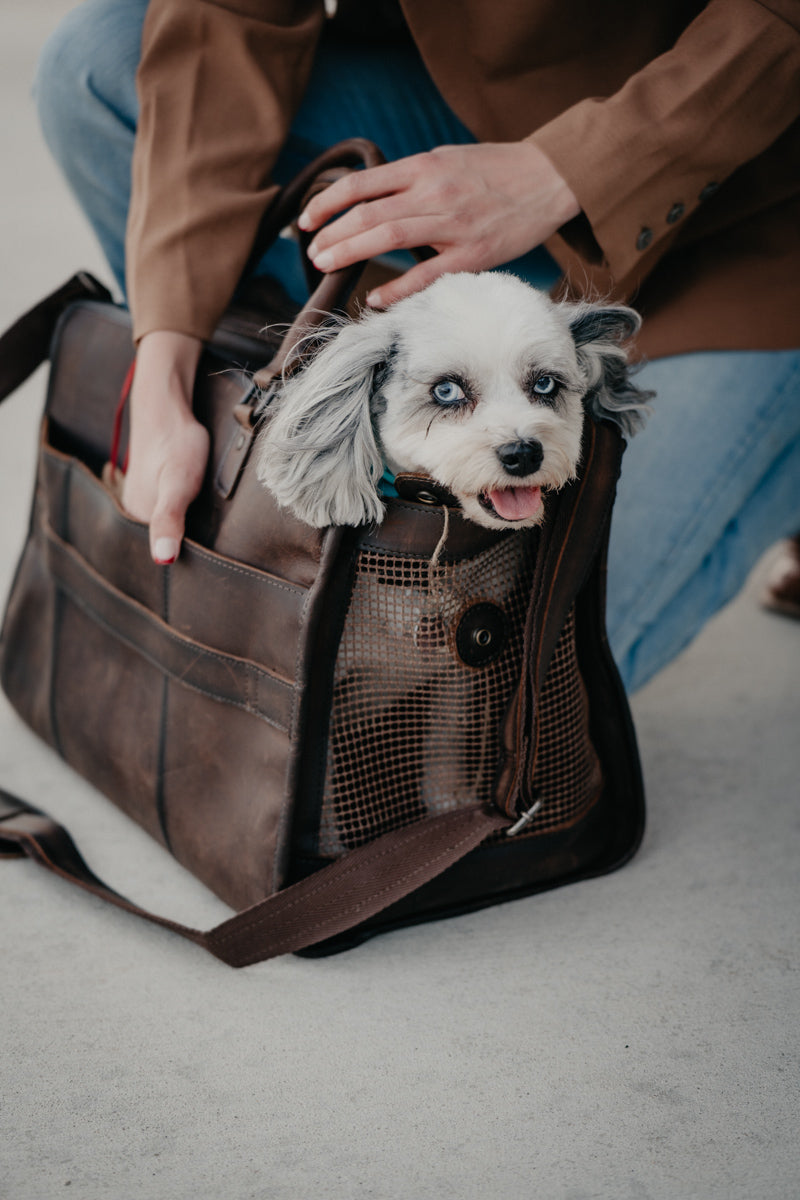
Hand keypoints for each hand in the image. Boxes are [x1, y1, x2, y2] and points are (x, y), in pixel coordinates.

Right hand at [121, 331, 208, 563]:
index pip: (162, 551)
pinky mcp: (157, 484)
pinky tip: (201, 505)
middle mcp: (135, 509)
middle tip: (214, 533)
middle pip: (167, 537)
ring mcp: (145, 495)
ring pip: (172, 522)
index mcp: (135, 516)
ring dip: (190, 526)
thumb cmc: (176, 443)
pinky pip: (174, 506)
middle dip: (189, 541)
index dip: (188, 555)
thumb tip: (162, 559)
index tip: (211, 554)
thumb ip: (168, 520)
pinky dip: (188, 510)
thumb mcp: (178, 485)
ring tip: (210, 523)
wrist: (169, 404)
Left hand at [298, 140, 579, 306]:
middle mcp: (434, 191)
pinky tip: (376, 298)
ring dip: (350, 253)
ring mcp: (453, 224)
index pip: (361, 183)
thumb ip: (412, 179)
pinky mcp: (473, 253)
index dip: (326, 202)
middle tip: (311, 254)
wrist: (550, 178)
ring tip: (326, 266)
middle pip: (367, 213)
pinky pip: (427, 275)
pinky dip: (397, 288)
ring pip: (388, 237)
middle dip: (332, 235)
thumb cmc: (497, 172)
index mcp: (424, 166)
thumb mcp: (448, 160)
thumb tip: (372, 199)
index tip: (305, 220)